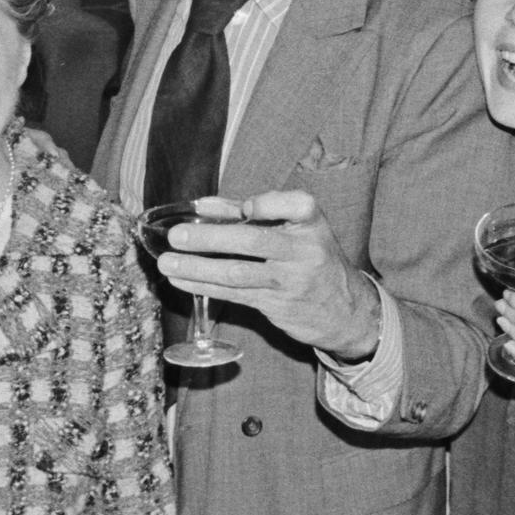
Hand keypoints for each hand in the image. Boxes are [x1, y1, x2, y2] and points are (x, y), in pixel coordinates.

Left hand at [156, 191, 380, 360]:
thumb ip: (256, 212)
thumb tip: (205, 205)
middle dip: (210, 238)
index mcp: (312, 223)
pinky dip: (204, 286)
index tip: (244, 207)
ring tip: (167, 262)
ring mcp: (290, 281)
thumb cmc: (313, 258)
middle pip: (254, 241)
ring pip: (238, 272)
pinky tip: (181, 280)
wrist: (347, 310)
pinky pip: (235, 294)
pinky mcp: (277, 305)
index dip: (267, 204)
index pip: (296, 205)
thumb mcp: (299, 230)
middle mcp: (304, 251)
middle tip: (176, 235)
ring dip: (197, 267)